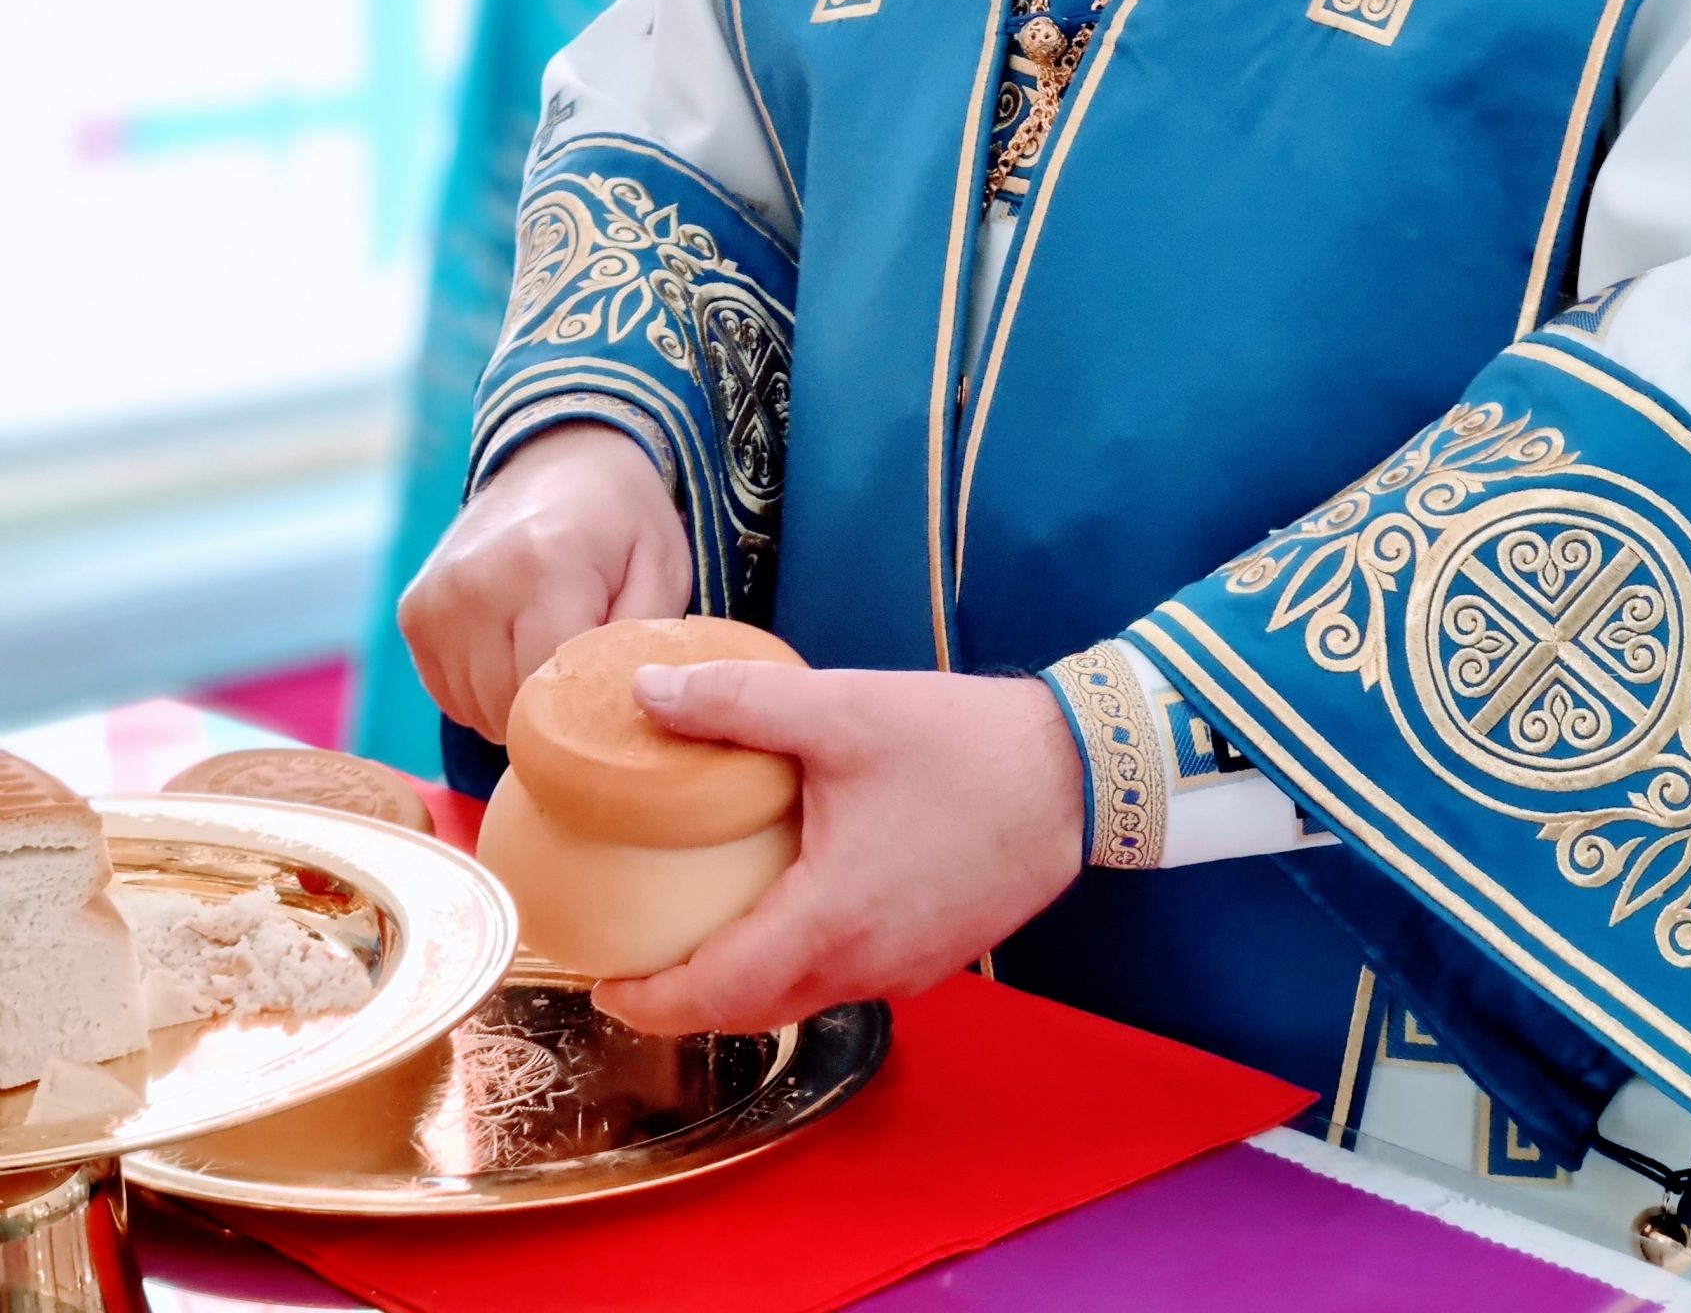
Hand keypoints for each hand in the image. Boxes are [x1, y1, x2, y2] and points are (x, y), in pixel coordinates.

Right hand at [398, 422, 691, 743]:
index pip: (553, 690)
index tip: (613, 696)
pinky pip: (451, 697)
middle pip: (512, 709)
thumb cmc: (622, 519)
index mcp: (545, 566)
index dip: (588, 711)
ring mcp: (436, 600)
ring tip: (552, 650)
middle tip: (587, 669)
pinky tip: (517, 648)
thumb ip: (643, 644)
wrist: (561, 456)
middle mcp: (476, 583)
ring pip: (478, 712)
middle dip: (556, 712)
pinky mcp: (414, 614)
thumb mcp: (662, 568)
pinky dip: (487, 693)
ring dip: (518, 705)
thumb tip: (622, 711)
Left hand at [591, 663, 1084, 1035]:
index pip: (715, 992)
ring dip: (746, 982)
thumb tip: (648, 695)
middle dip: (687, 999)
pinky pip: (848, 975)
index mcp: (828, 922)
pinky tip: (790, 908)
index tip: (601, 981)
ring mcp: (906, 969)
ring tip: (701, 933)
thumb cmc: (962, 745)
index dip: (649, 999)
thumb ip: (737, 703)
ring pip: (802, 996)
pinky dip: (800, 963)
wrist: (1076, 772)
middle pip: (754, 1008)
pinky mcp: (936, 954)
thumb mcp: (839, 710)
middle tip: (638, 962)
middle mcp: (865, 965)